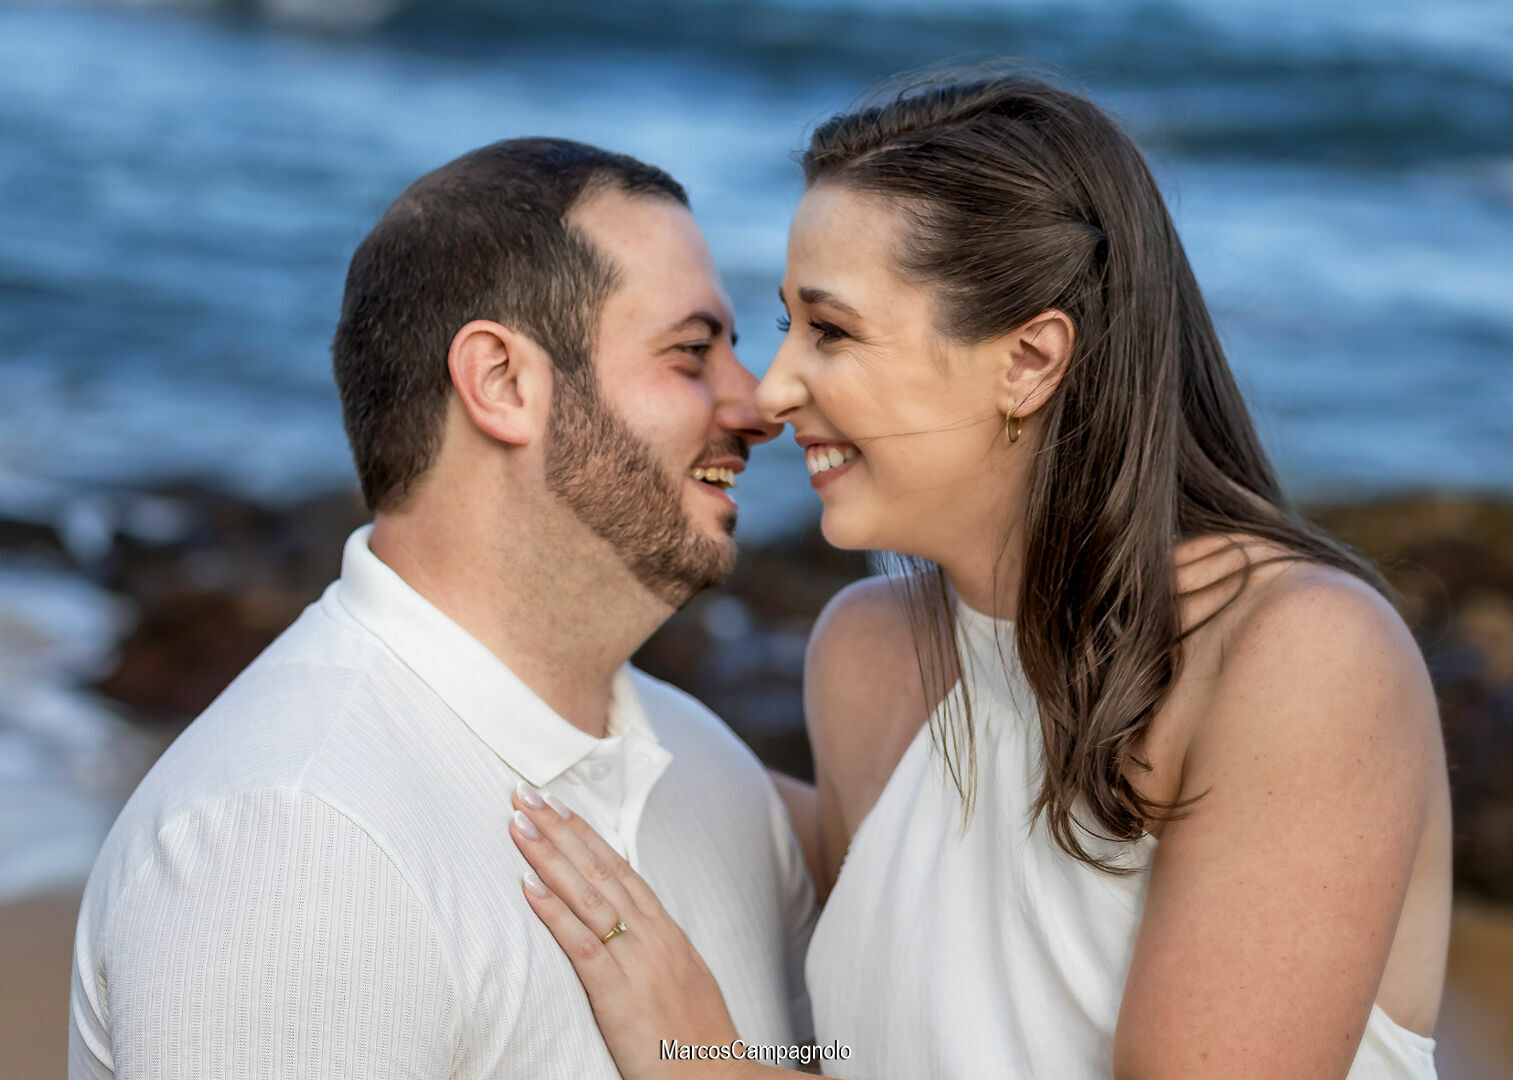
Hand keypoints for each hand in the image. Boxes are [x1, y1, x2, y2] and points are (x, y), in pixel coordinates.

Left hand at [509, 782, 752, 1079]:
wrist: (719, 1078)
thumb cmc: (698, 1040)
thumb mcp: (685, 981)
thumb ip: (658, 951)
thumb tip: (634, 930)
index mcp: (668, 932)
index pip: (621, 869)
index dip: (587, 835)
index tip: (560, 805)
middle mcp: (653, 936)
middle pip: (599, 869)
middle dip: (559, 829)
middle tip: (526, 793)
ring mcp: (637, 961)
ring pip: (586, 895)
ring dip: (548, 855)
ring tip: (518, 823)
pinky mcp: (619, 993)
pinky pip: (581, 944)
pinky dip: (553, 911)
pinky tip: (527, 886)